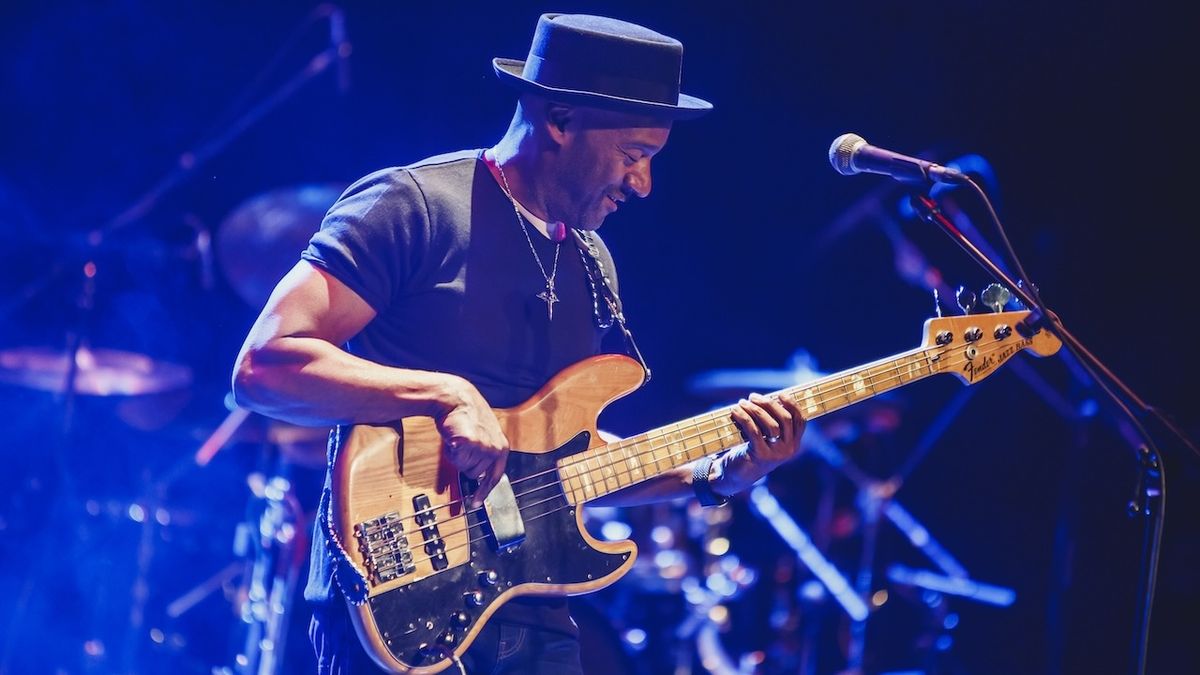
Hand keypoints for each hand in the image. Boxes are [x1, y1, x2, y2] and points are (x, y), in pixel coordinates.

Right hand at [436, 378, 509, 507]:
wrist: (456, 398)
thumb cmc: (467, 416)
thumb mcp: (483, 436)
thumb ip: (485, 455)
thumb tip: (480, 478)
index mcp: (501, 447)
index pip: (494, 477)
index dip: (484, 491)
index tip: (477, 502)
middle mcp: (495, 448)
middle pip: (474, 474)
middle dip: (464, 463)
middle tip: (462, 446)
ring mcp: (483, 446)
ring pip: (463, 467)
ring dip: (457, 456)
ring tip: (459, 438)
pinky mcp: (470, 442)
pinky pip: (455, 457)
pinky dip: (452, 451)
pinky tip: (454, 438)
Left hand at [725, 392, 806, 488]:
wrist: (733, 475)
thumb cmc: (749, 450)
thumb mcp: (764, 437)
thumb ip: (771, 421)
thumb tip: (768, 398)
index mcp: (793, 444)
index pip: (800, 420)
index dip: (792, 405)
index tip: (780, 394)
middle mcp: (788, 449)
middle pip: (785, 419)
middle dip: (769, 403)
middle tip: (753, 397)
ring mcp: (776, 454)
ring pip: (770, 424)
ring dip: (755, 409)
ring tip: (742, 403)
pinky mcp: (761, 455)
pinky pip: (754, 430)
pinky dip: (744, 417)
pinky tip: (735, 411)